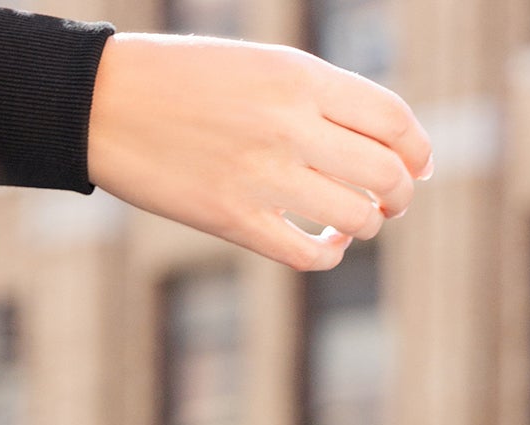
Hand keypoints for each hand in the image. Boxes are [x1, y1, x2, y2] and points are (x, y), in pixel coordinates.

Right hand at [85, 32, 432, 271]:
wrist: (109, 104)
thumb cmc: (184, 80)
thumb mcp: (261, 65)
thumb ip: (315, 97)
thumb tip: (371, 141)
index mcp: (301, 76)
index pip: (391, 119)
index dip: (418, 148)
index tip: (419, 165)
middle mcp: (290, 125)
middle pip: (383, 172)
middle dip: (400, 193)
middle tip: (393, 201)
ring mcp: (262, 176)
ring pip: (354, 216)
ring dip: (367, 225)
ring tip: (357, 221)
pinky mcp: (232, 219)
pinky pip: (305, 252)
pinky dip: (329, 253)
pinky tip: (325, 244)